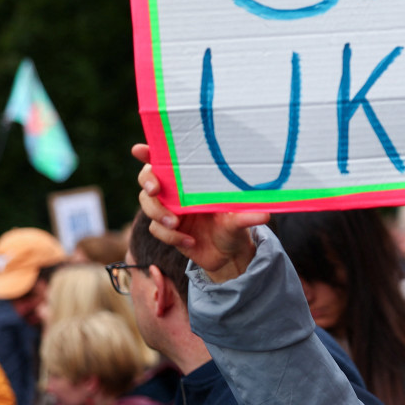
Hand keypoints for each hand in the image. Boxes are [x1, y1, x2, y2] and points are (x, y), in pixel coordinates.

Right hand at [133, 143, 269, 281]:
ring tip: (176, 223)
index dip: (151, 153)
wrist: (228, 254)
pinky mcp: (166, 230)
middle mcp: (177, 192)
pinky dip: (171, 236)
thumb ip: (246, 216)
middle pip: (148, 180)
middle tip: (155, 190)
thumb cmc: (235, 226)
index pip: (168, 160)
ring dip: (158, 213)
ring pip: (147, 205)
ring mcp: (169, 210)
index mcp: (193, 180)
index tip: (140, 150)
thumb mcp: (240, 220)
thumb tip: (264, 214)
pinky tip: (189, 241)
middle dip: (147, 182)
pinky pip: (156, 230)